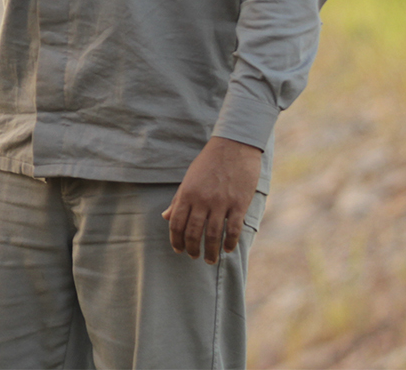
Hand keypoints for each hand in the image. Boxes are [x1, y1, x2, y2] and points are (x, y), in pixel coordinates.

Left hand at [162, 136, 261, 263]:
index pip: (176, 223)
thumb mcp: (189, 178)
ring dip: (210, 251)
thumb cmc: (209, 162)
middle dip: (192, 249)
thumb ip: (178, 199)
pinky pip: (233, 229)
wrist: (234, 146)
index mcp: (187, 193)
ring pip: (213, 235)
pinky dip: (230, 242)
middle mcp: (202, 200)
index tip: (178, 249)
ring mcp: (221, 202)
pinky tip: (228, 249)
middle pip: (193, 232)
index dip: (176, 240)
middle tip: (194, 257)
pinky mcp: (239, 203)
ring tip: (210, 260)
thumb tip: (166, 216)